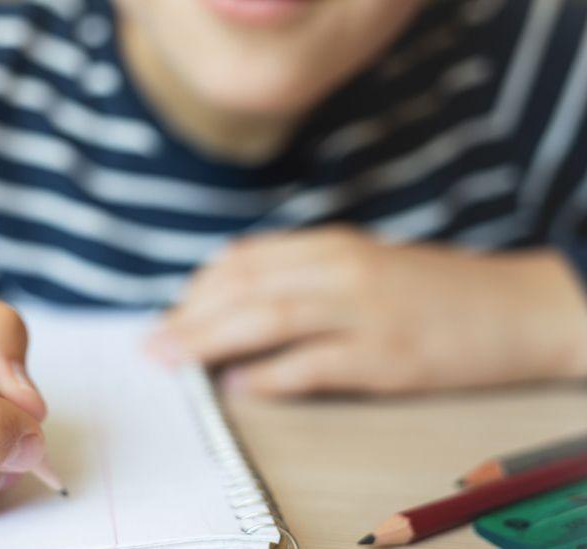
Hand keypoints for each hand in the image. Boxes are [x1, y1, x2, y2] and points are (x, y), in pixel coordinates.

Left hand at [148, 227, 586, 395]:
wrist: (518, 307)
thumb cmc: (432, 291)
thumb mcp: (365, 266)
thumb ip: (304, 278)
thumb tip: (238, 307)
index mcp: (334, 245)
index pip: (246, 259)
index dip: (198, 288)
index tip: (170, 314)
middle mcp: (343, 269)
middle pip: (246, 287)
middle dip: (189, 316)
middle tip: (152, 346)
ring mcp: (366, 311)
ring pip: (268, 317)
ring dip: (210, 341)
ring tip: (173, 362)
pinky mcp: (388, 355)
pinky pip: (313, 365)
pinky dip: (269, 376)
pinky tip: (238, 387)